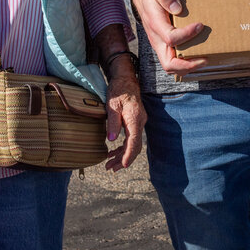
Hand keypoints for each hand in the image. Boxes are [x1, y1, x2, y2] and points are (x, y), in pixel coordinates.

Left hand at [102, 57, 144, 171]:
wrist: (126, 80)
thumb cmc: (118, 91)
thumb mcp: (112, 105)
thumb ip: (112, 122)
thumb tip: (111, 140)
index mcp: (135, 118)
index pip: (134, 141)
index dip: (129, 154)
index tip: (124, 165)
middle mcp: (140, 122)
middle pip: (134, 146)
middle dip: (123, 159)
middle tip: (111, 168)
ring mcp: (139, 122)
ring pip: (133, 144)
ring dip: (122, 155)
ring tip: (110, 164)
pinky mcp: (135, 122)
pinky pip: (131, 138)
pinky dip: (123, 147)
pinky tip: (113, 152)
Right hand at [131, 0, 206, 75]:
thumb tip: (177, 9)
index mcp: (155, 24)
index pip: (171, 38)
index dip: (187, 35)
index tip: (200, 25)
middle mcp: (157, 38)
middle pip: (168, 63)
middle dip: (187, 65)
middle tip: (205, 58)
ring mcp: (160, 43)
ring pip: (171, 65)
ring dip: (188, 66)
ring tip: (204, 59)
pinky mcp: (164, 43)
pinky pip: (174, 59)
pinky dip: (186, 61)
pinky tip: (199, 54)